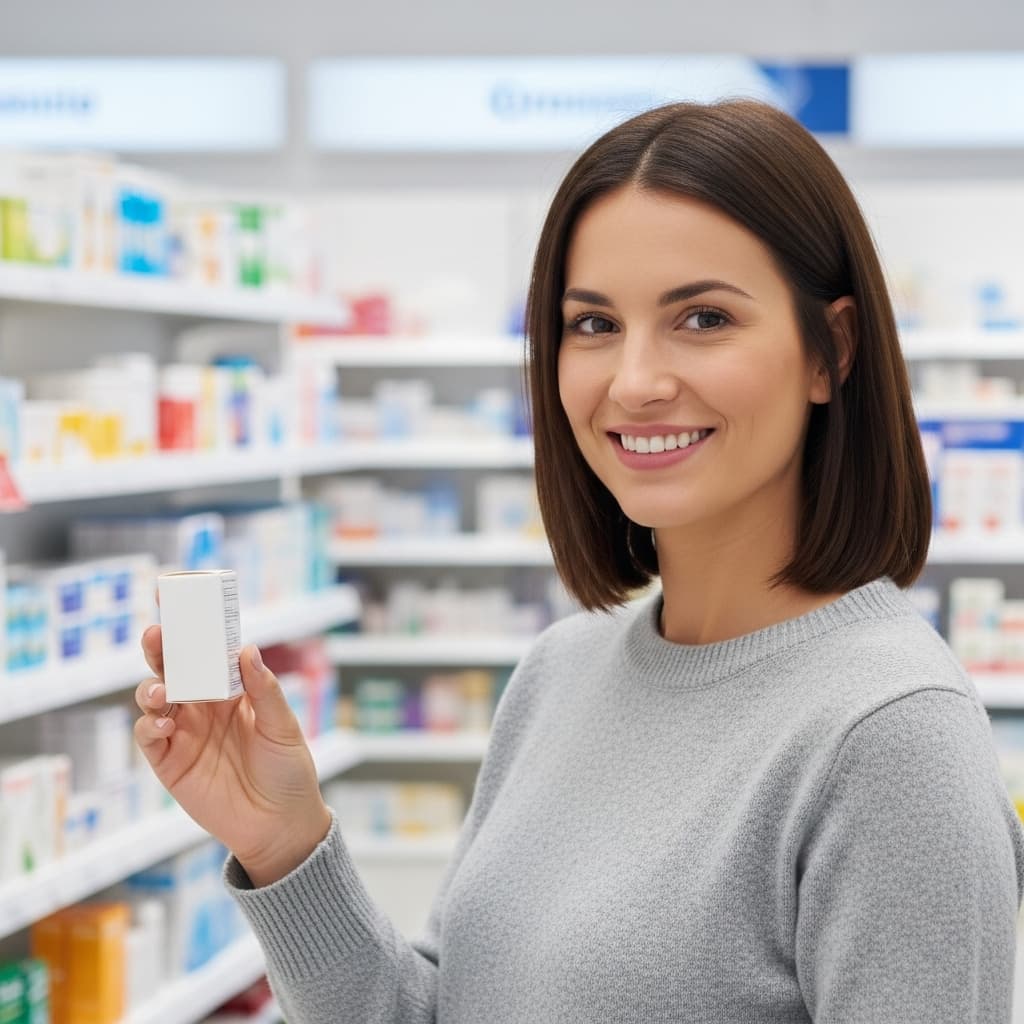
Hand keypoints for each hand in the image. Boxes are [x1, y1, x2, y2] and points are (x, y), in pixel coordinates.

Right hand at [134, 625, 331, 886]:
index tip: (183, 608)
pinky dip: (150, 725)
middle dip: (161, 651)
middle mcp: (204, 707)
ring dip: (152, 688)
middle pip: (174, 670)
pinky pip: (149, 737)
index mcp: (233, 692)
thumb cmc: (288, 771)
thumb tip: (246, 649)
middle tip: (156, 635)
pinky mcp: (170, 763)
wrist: (280, 825)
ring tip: (163, 691)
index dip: (195, 633)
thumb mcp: (283, 727)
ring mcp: (185, 733)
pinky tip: (163, 723)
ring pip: (155, 699)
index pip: (208, 655)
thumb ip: (263, 690)